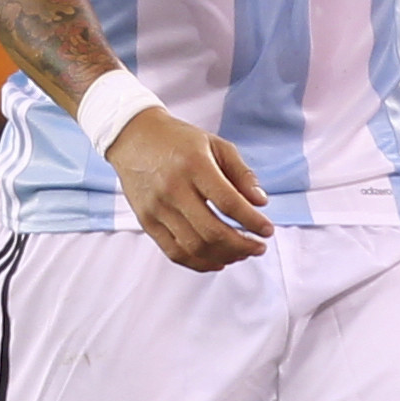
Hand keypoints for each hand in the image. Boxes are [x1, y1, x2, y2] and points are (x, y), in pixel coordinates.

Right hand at [108, 107, 273, 270]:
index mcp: (194, 165)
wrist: (133, 137)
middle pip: (212, 231)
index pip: (228, 203)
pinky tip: (218, 260)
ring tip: (241, 254)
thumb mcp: (215, 144)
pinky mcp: (146, 221)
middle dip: (242, 245)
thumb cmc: (178, 140)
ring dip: (224, 256)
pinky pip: (174, 252)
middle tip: (259, 247)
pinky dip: (199, 263)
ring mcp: (157, 208)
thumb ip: (241, 173)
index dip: (252, 221)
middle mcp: (173, 188)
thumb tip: (261, 203)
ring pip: (194, 247)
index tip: (267, 230)